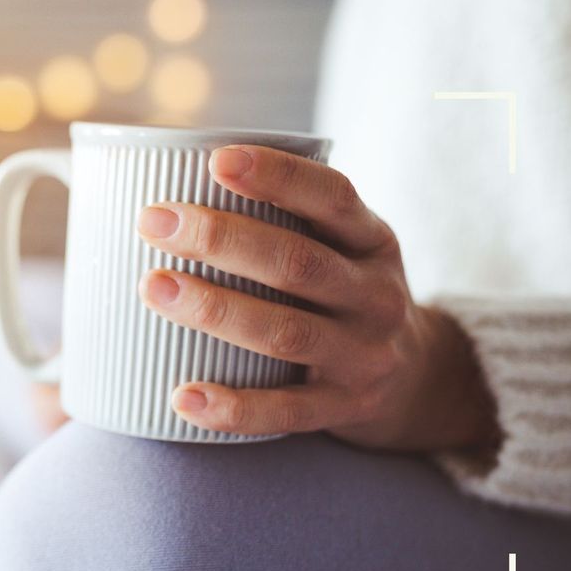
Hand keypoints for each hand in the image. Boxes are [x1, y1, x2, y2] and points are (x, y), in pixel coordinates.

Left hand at [136, 145, 498, 451]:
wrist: (418, 382)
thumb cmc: (342, 297)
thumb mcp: (341, 249)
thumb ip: (281, 221)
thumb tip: (159, 185)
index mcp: (372, 241)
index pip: (333, 197)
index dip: (278, 176)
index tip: (216, 160)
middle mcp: (375, 295)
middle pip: (297, 264)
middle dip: (221, 239)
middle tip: (153, 221)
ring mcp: (362, 355)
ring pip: (286, 332)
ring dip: (215, 309)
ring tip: (152, 287)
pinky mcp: (343, 408)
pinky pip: (284, 410)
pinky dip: (232, 406)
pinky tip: (182, 396)